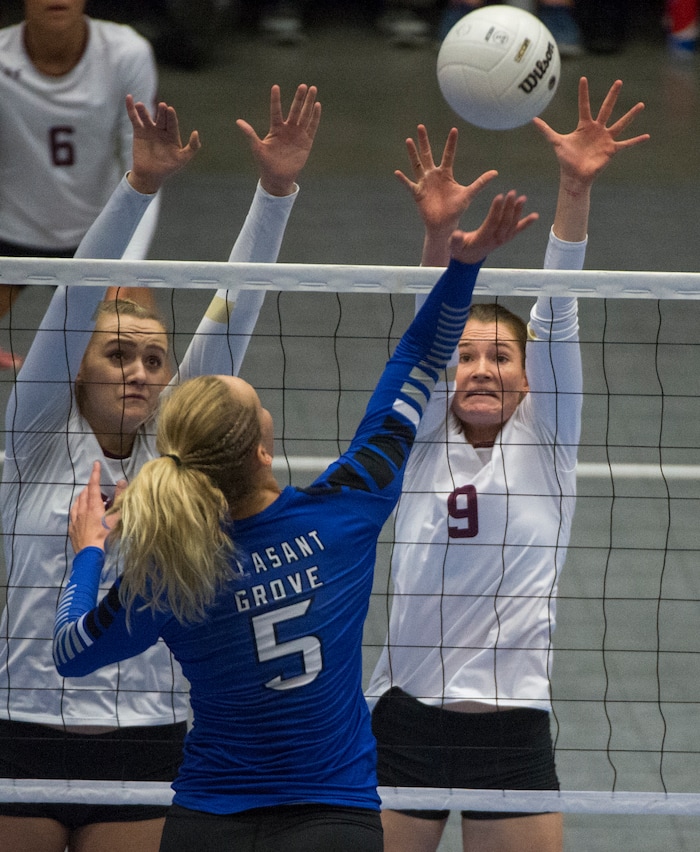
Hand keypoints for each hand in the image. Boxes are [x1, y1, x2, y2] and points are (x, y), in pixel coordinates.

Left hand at [69, 462, 124, 553]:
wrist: (90, 555)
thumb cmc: (106, 536)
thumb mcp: (117, 517)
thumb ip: (120, 498)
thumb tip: (121, 481)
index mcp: (93, 506)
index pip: (93, 485)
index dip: (95, 474)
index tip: (96, 463)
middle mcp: (81, 510)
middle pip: (84, 493)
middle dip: (91, 487)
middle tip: (101, 490)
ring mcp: (75, 520)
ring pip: (77, 502)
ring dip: (84, 497)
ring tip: (92, 500)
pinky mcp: (72, 529)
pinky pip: (74, 513)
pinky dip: (79, 508)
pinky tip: (82, 513)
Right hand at [126, 95, 201, 194]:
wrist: (150, 175)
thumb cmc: (168, 168)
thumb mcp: (182, 159)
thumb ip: (192, 147)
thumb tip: (196, 132)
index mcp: (172, 135)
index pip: (172, 123)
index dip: (171, 117)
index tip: (170, 110)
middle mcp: (161, 130)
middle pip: (161, 118)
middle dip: (162, 112)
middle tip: (162, 106)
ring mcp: (150, 129)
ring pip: (147, 117)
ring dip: (143, 110)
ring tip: (140, 105)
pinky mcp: (138, 131)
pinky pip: (134, 118)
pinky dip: (131, 108)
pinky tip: (129, 98)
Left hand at [236, 84, 321, 196]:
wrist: (278, 178)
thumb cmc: (265, 164)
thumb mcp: (257, 148)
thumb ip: (250, 133)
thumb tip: (238, 121)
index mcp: (275, 129)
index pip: (276, 110)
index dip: (275, 99)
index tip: (275, 87)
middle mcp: (288, 129)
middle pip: (294, 110)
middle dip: (299, 98)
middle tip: (303, 85)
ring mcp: (298, 134)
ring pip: (304, 115)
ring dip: (308, 103)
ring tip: (313, 89)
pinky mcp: (306, 142)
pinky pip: (312, 127)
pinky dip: (315, 117)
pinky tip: (317, 105)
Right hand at [397, 124, 497, 239]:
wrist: (444, 224)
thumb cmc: (456, 210)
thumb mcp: (469, 194)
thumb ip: (481, 183)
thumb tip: (496, 172)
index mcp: (446, 174)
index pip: (448, 154)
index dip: (451, 143)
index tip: (454, 129)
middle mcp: (433, 175)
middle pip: (428, 154)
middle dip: (424, 141)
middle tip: (421, 126)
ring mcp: (424, 183)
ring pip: (417, 165)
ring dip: (412, 153)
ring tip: (408, 140)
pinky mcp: (417, 193)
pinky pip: (409, 184)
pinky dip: (403, 180)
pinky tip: (397, 172)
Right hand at [449, 190, 538, 264]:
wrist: (469, 261)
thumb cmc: (461, 250)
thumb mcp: (454, 247)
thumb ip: (455, 241)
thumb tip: (456, 234)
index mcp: (483, 239)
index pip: (492, 222)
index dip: (496, 210)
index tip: (500, 196)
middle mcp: (495, 240)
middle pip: (505, 221)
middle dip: (509, 207)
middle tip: (512, 193)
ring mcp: (502, 239)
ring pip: (512, 224)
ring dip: (518, 211)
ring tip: (522, 198)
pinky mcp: (505, 238)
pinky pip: (517, 230)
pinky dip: (526, 223)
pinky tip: (535, 216)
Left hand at [533, 77, 648, 190]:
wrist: (574, 176)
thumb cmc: (566, 159)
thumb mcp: (556, 142)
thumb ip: (545, 130)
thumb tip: (532, 119)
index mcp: (584, 126)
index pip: (584, 105)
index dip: (583, 93)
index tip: (583, 78)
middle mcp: (597, 129)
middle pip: (606, 109)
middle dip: (612, 96)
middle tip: (618, 81)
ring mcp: (605, 139)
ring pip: (620, 123)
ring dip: (630, 115)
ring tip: (641, 105)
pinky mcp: (611, 150)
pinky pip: (626, 144)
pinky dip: (636, 141)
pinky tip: (647, 136)